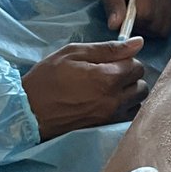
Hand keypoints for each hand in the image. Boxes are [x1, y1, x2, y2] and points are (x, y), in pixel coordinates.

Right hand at [22, 39, 147, 141]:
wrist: (28, 111)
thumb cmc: (48, 78)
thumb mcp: (73, 53)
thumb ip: (108, 48)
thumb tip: (138, 42)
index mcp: (108, 78)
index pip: (137, 66)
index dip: (126, 60)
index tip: (112, 61)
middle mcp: (114, 100)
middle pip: (142, 86)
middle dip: (131, 77)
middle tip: (111, 74)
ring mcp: (111, 117)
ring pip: (137, 103)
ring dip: (129, 94)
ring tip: (109, 89)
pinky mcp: (105, 129)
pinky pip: (127, 117)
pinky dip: (124, 109)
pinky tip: (107, 103)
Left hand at [93, 0, 170, 38]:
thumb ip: (112, 4)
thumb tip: (115, 26)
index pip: (147, 12)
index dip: (133, 22)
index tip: (122, 19)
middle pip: (158, 21)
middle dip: (141, 27)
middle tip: (128, 19)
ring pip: (165, 26)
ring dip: (149, 28)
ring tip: (136, 17)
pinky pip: (170, 23)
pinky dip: (157, 25)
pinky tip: (146, 16)